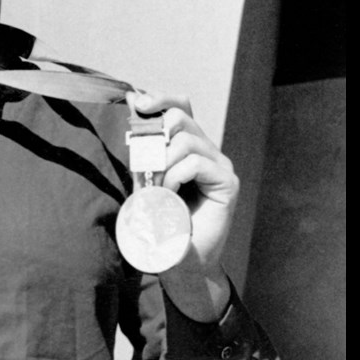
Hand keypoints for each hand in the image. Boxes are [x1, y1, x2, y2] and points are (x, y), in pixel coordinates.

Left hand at [128, 91, 236, 320]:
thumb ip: (142, 144)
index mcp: (189, 146)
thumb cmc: (160, 219)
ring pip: (185, 140)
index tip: (137, 103)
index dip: (160, 98)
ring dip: (162, 163)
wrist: (179, 261)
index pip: (180, 106)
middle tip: (144, 162)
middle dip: (155, 133)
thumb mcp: (144, 177)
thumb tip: (131, 98)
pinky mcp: (227, 183)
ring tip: (157, 188)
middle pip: (181, 116)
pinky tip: (169, 195)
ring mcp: (220, 165)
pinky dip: (175, 176)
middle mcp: (208, 150)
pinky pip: (195, 162)